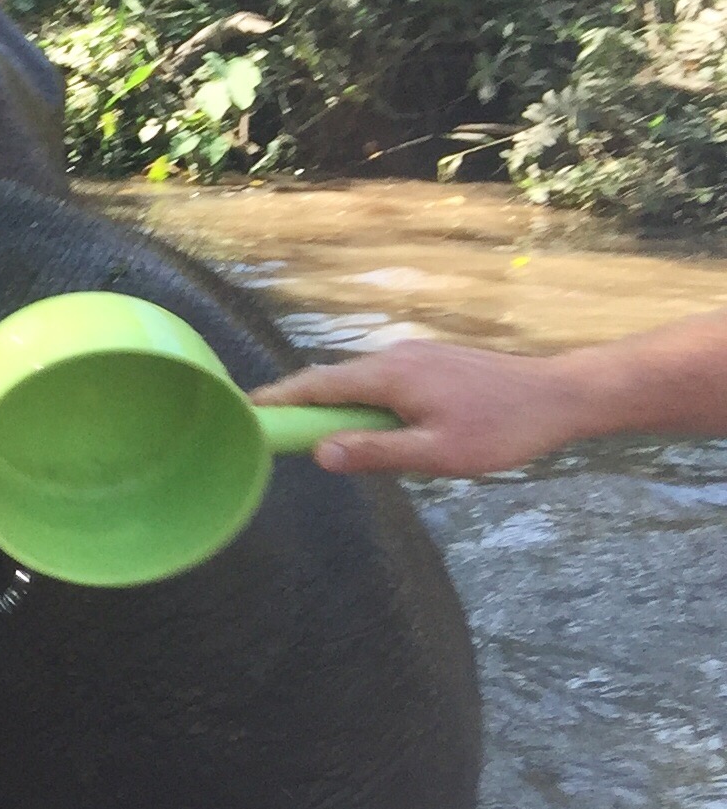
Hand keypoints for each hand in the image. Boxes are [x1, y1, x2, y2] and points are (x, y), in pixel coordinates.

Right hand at [248, 342, 591, 476]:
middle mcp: (394, 356)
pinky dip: (365, 400)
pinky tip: (378, 426)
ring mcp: (415, 355)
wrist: (563, 395)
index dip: (278, 399)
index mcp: (388, 375)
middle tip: (279, 434)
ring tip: (330, 439)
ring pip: (359, 380)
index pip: (315, 385)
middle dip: (302, 404)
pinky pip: (382, 379)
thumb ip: (375, 452)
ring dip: (339, 405)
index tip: (245, 411)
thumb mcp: (436, 454)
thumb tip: (320, 453)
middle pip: (332, 379)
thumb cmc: (502, 429)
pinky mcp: (433, 361)